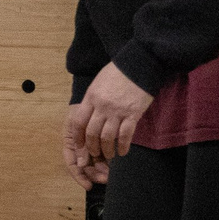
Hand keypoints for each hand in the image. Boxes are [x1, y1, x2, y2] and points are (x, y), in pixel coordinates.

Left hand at [64, 62, 153, 179]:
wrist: (140, 64)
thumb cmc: (118, 72)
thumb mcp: (98, 83)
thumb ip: (92, 99)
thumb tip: (88, 114)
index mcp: (91, 98)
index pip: (79, 122)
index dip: (78, 137)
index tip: (80, 145)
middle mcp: (102, 107)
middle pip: (92, 133)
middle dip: (92, 147)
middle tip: (95, 153)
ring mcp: (117, 111)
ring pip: (107, 137)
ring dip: (107, 149)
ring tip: (109, 155)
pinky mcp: (133, 114)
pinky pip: (125, 135)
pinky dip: (123, 146)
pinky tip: (123, 152)